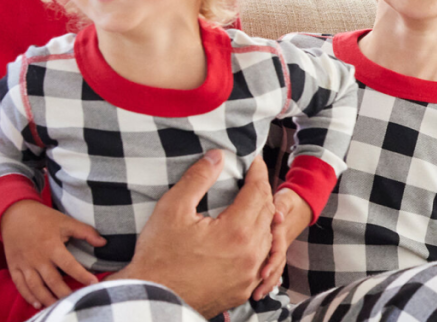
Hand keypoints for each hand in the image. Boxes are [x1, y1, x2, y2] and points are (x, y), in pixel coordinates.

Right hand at [0, 200, 104, 307]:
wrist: (15, 214)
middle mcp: (37, 258)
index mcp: (52, 246)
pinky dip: (28, 296)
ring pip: (36, 286)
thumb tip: (103, 243)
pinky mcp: (14, 266)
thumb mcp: (66, 221)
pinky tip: (38, 303)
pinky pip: (20, 285)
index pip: (69, 265)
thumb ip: (86, 232)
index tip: (94, 283)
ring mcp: (25, 264)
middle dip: (65, 293)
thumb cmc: (44, 218)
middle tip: (77, 300)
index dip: (82, 275)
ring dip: (47, 298)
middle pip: (52, 280)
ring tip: (59, 305)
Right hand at [109, 150, 275, 317]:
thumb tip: (217, 156)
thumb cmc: (157, 256)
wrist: (150, 299)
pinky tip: (249, 235)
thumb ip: (198, 178)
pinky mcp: (244, 289)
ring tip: (251, 203)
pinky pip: (262, 260)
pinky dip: (259, 243)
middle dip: (261, 191)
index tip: (253, 160)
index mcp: (237, 231)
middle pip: (266, 212)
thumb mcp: (172, 209)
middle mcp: (251, 254)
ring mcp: (249, 274)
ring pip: (268, 236)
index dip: (257, 172)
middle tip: (251, 178)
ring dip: (262, 217)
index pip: (258, 191)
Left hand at [252, 188, 311, 299]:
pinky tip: (263, 290)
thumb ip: (281, 207)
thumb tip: (278, 216)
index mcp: (281, 233)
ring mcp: (279, 249)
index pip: (277, 250)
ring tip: (258, 296)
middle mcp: (281, 243)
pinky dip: (270, 280)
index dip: (271, 263)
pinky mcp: (275, 252)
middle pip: (277, 265)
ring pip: (277, 269)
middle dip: (268, 280)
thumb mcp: (285, 200)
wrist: (299, 205)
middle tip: (258, 293)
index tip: (263, 274)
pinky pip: (274, 268)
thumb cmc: (288, 202)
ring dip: (269, 283)